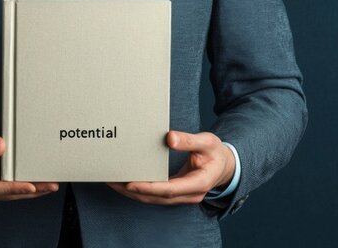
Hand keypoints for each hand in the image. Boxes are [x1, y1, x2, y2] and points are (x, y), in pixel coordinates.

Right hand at [0, 128, 58, 200]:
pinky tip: (39, 184)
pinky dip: (24, 188)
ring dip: (31, 191)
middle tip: (50, 185)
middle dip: (30, 191)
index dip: (13, 188)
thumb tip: (0, 146)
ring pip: (10, 195)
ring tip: (50, 185)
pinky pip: (10, 191)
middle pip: (6, 195)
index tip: (31, 186)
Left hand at [107, 130, 235, 204]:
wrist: (225, 166)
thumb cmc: (215, 153)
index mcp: (199, 183)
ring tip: (112, 182)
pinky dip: (138, 191)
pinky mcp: (174, 194)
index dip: (150, 187)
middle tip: (112, 181)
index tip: (131, 183)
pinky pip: (154, 196)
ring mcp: (182, 197)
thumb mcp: (207, 142)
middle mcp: (189, 195)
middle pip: (157, 197)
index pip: (170, 189)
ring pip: (153, 199)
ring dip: (132, 193)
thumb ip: (189, 140)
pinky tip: (123, 182)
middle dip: (133, 191)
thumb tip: (169, 138)